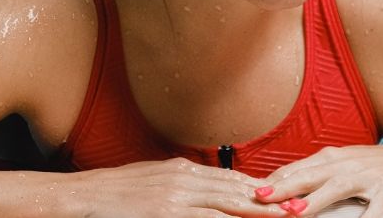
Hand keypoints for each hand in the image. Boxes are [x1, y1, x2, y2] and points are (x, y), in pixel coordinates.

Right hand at [68, 158, 289, 216]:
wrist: (85, 194)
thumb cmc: (115, 191)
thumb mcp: (152, 178)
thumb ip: (178, 182)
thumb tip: (201, 187)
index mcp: (181, 168)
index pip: (229, 178)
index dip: (258, 187)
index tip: (281, 193)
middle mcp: (183, 178)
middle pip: (235, 189)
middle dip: (269, 198)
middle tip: (298, 203)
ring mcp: (176, 195)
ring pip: (227, 202)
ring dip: (259, 210)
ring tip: (285, 215)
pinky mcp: (167, 212)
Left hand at [253, 144, 382, 216]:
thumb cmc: (378, 163)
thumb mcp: (346, 162)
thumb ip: (318, 172)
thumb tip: (286, 182)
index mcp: (333, 157)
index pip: (297, 168)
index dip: (275, 180)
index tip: (252, 190)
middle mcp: (347, 164)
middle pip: (309, 175)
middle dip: (283, 187)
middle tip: (261, 197)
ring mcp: (368, 177)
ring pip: (335, 188)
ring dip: (313, 200)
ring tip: (294, 211)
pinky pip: (376, 208)